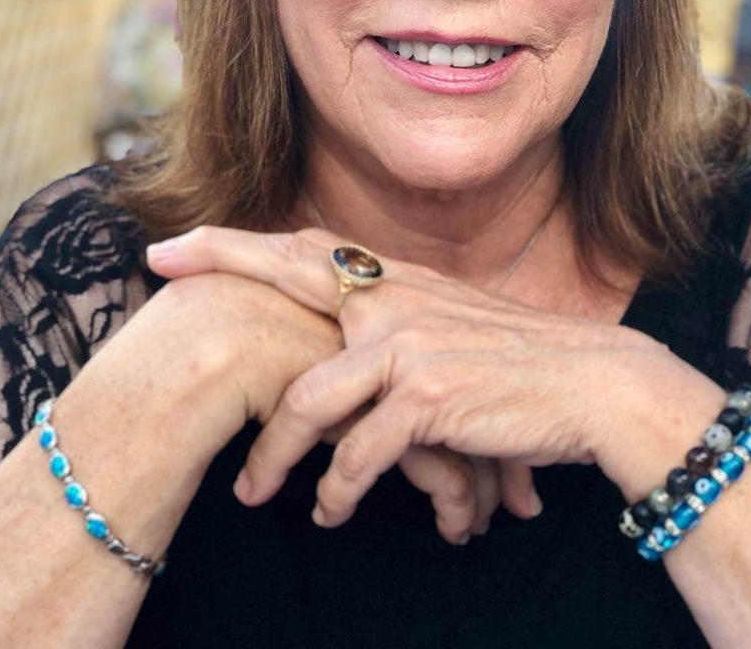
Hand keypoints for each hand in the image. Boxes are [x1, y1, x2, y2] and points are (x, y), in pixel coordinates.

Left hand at [147, 228, 540, 543]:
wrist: (594, 383)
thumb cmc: (524, 362)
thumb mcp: (453, 325)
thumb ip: (400, 323)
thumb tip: (351, 347)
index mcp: (401, 281)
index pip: (310, 245)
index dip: (243, 239)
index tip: (183, 239)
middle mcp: (398, 299)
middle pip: (292, 275)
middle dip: (221, 265)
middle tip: (155, 268)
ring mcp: (411, 344)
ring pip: (310, 399)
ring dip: (275, 453)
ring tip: (256, 492)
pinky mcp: (431, 396)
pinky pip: (359, 452)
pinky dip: (340, 490)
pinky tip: (333, 512)